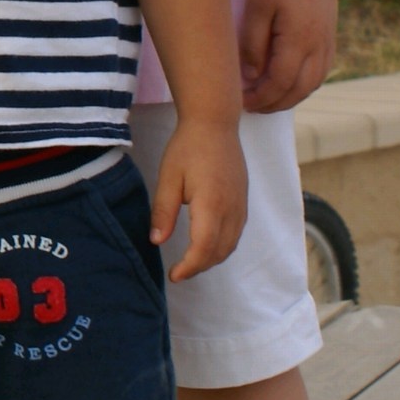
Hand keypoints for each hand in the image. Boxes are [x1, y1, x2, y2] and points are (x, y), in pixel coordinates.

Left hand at [149, 118, 246, 282]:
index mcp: (212, 204)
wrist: (215, 124)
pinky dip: (222, 246)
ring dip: (211, 259)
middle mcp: (232, 209)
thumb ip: (163, 211)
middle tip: (178, 272)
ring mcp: (241, 206)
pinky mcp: (243, 201)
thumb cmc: (188, 147)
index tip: (173, 275)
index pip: (203, 248)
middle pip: (219, 252)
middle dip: (199, 267)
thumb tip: (156, 241)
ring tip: (190, 262)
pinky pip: (236, 233)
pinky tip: (206, 245)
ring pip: (230, 245)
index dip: (189, 266)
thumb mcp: (168, 178)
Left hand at [240, 0, 334, 112]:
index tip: (240, 102)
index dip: (260, 98)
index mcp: (299, 39)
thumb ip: (253, 45)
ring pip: (314, 82)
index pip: (279, 83)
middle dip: (275, 103)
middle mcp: (319, 43)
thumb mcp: (255, 8)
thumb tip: (251, 77)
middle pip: (300, 89)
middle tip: (252, 108)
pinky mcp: (330, 31)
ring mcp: (328, 38)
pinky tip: (288, 81)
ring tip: (268, 99)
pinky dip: (305, 82)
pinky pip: (322, 68)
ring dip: (292, 96)